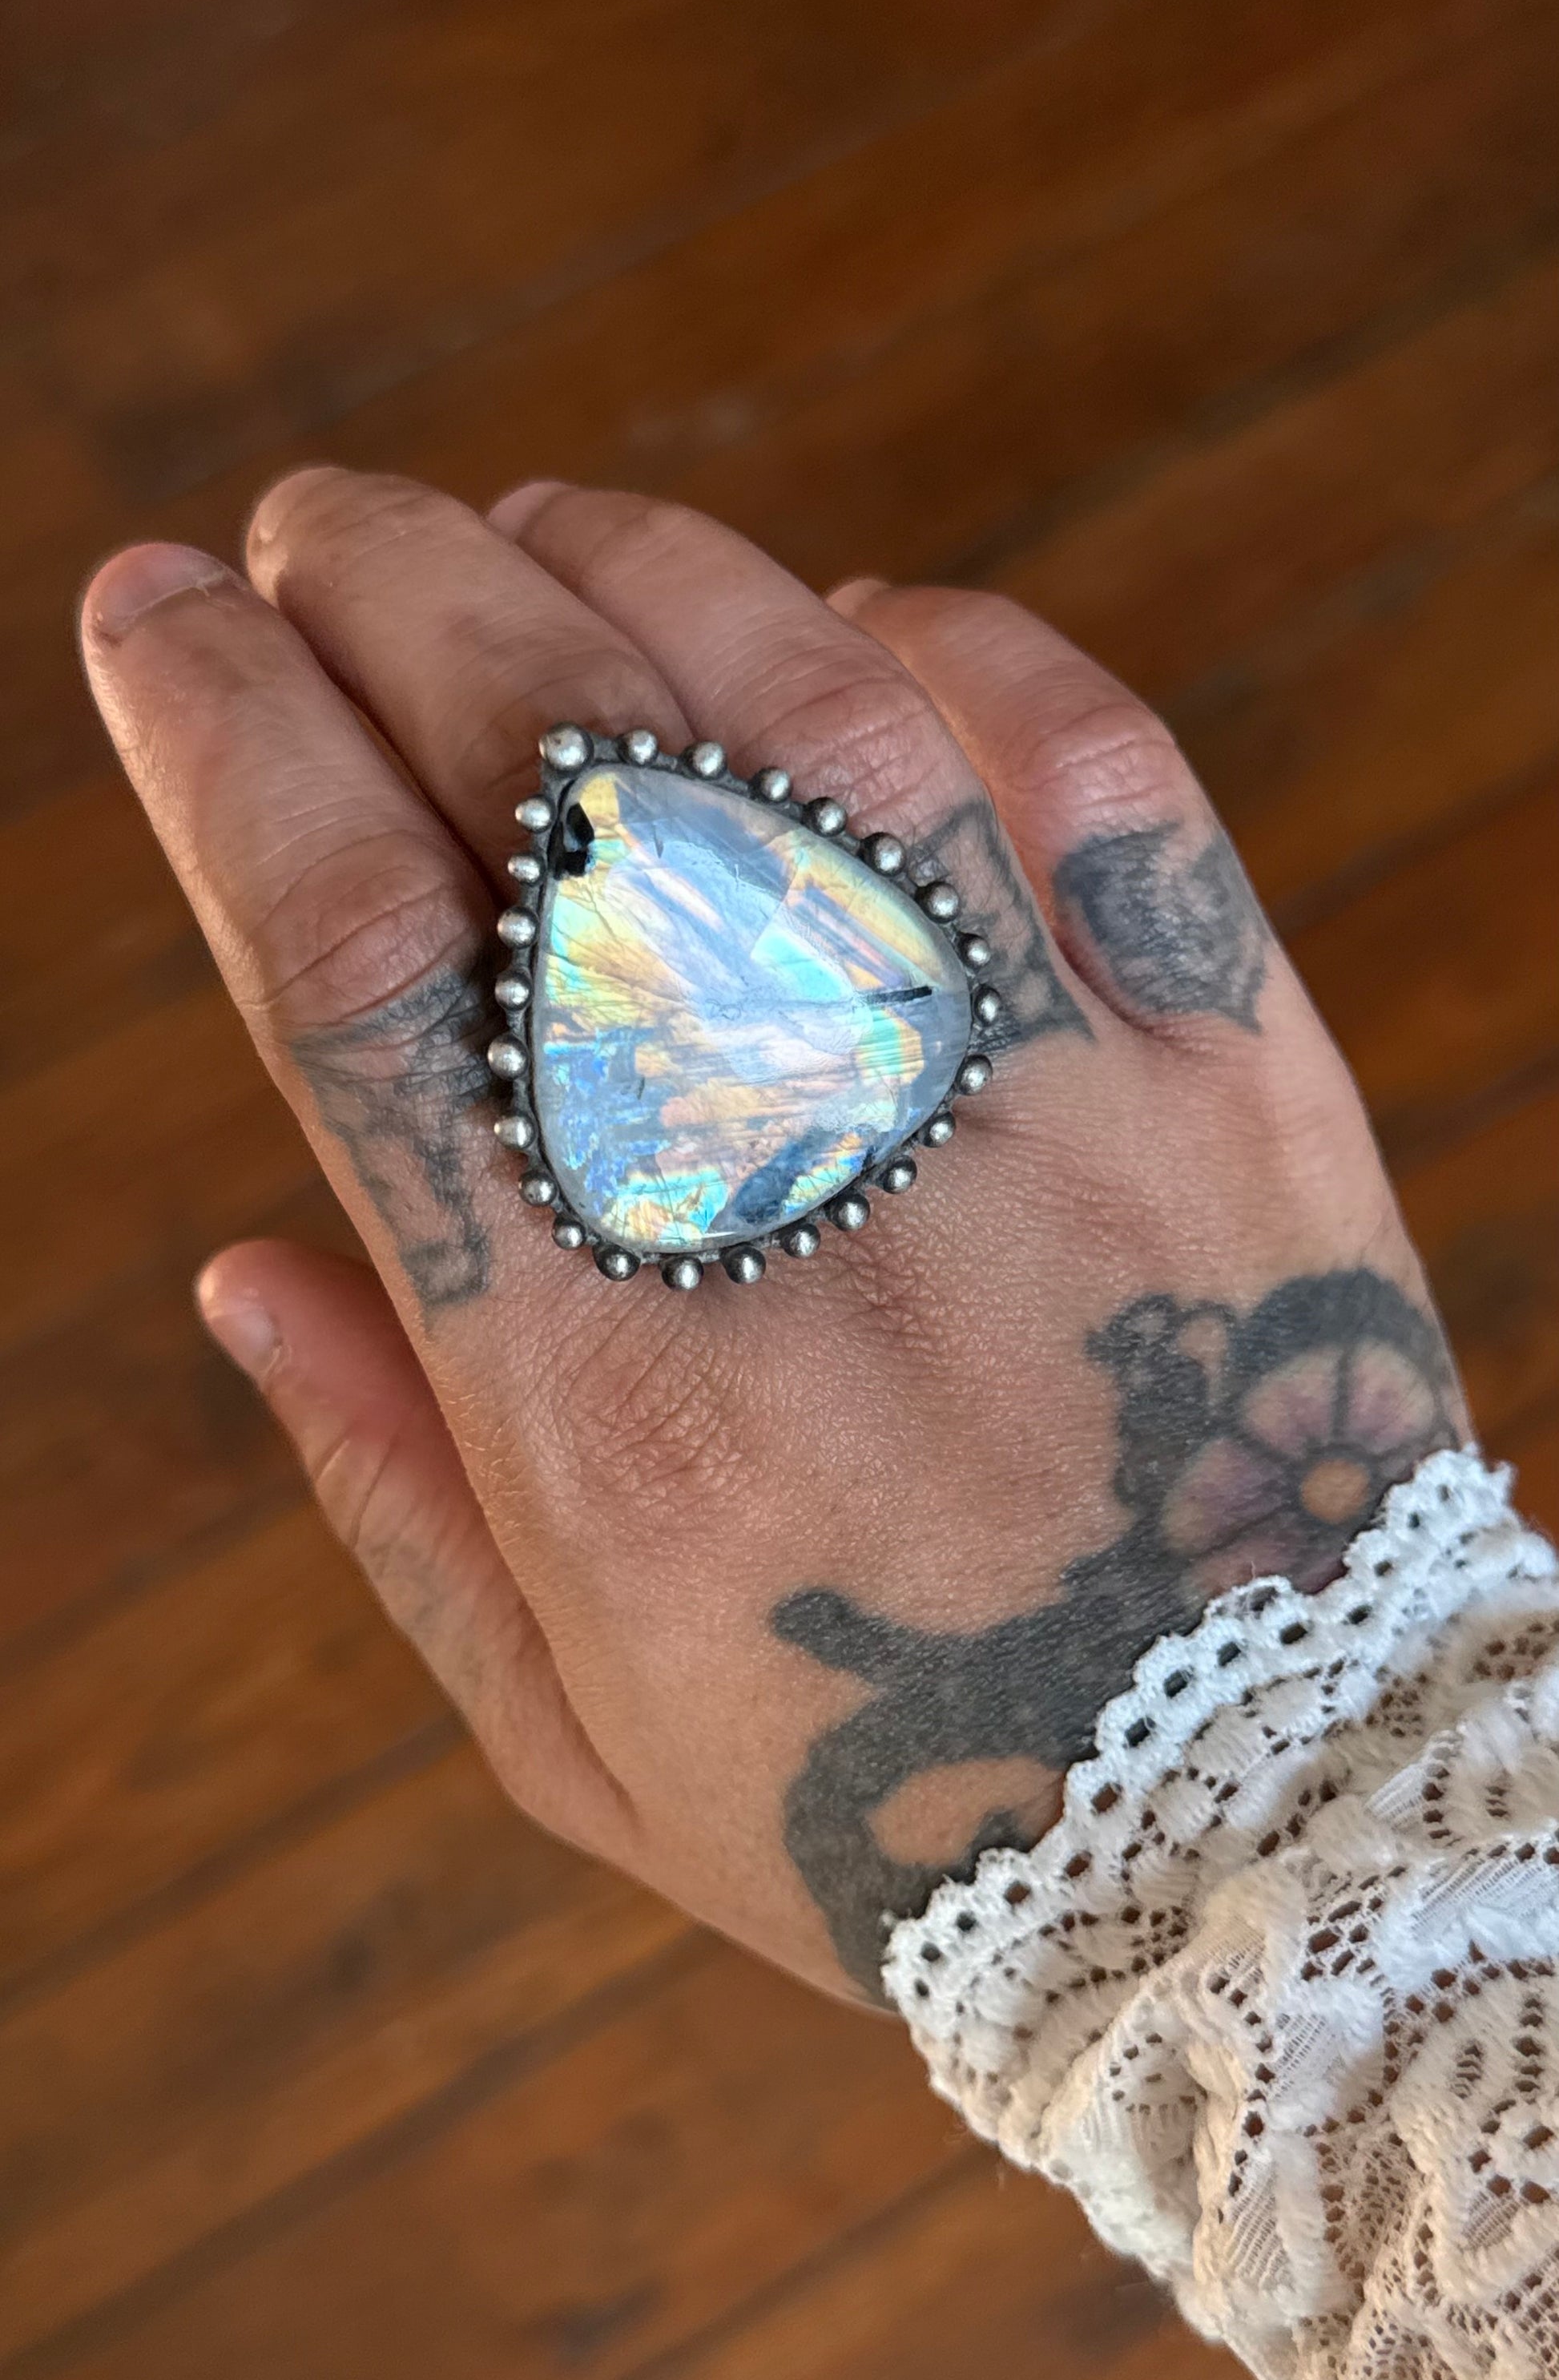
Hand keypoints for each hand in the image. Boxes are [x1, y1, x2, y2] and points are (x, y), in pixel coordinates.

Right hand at [80, 473, 1463, 2001]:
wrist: (1283, 1852)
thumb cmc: (902, 1818)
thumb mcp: (580, 1735)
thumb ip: (397, 1489)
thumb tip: (240, 1259)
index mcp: (600, 1387)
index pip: (358, 964)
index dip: (222, 744)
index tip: (150, 615)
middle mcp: (808, 1206)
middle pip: (562, 785)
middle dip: (396, 595)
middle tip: (320, 534)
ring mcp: (1044, 1110)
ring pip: (810, 721)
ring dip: (643, 572)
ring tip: (539, 528)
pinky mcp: (1235, 1072)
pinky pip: (1092, 770)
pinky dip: (956, 649)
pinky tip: (853, 625)